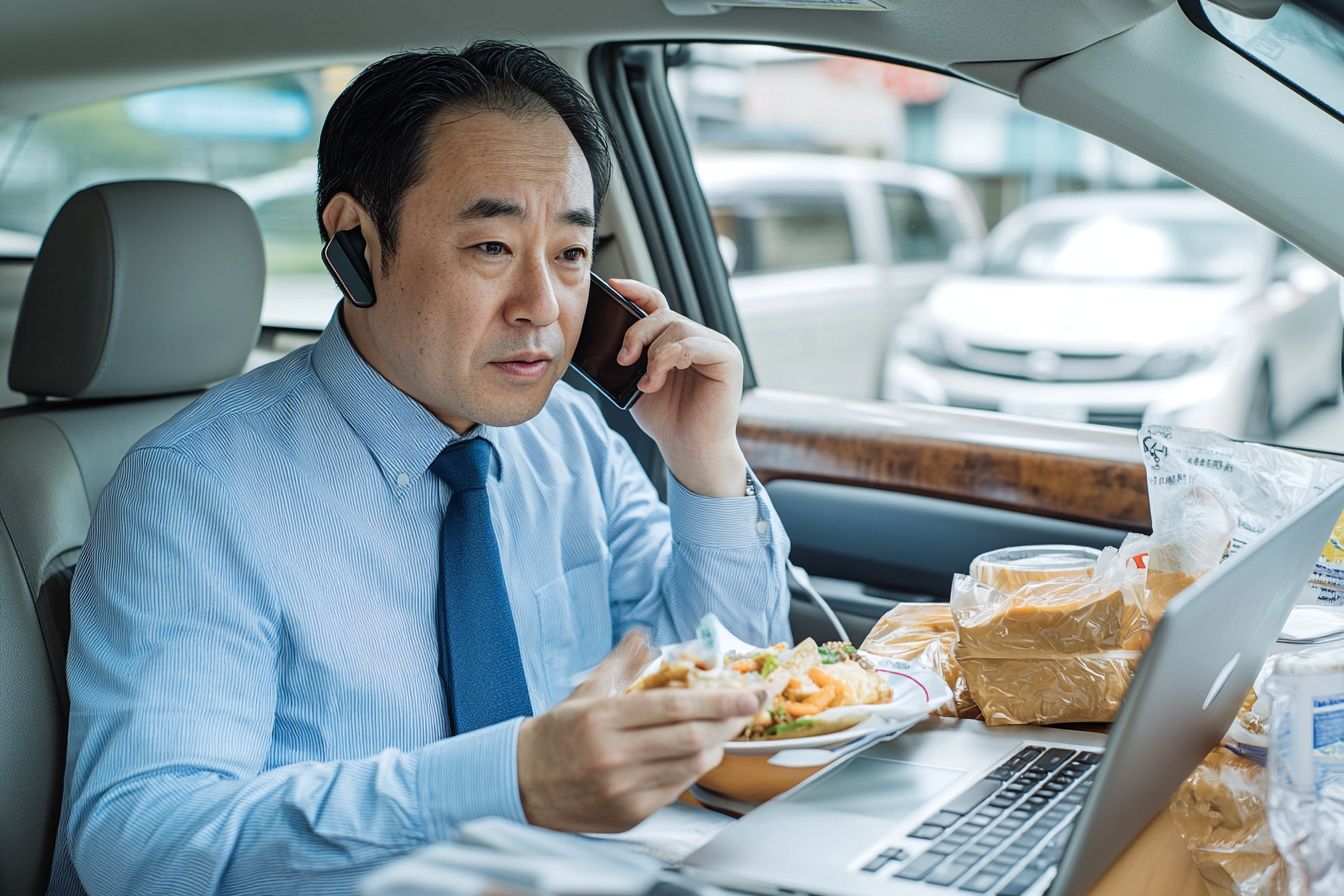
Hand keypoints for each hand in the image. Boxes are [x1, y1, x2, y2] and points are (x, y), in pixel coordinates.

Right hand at [516, 630, 759, 831]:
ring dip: (717, 744)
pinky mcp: (629, 813)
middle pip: (690, 737)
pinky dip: (695, 769)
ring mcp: (622, 789)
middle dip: (730, 720)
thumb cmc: (556, 736)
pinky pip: (677, 789)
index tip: (747, 692)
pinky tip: (698, 753)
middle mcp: (613, 755)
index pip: (673, 707)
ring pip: (690, 765)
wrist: (521, 783)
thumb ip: (621, 665)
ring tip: (725, 727)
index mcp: (602, 719)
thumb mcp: (585, 692)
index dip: (718, 699)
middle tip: (751, 705)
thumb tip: (642, 637)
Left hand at [607, 278, 746, 497]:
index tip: (613, 286)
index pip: (657, 303)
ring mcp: (716, 346)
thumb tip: (605, 332)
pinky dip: (668, 359)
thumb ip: (631, 355)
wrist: (687, 450)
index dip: (636, 291)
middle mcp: (700, 338)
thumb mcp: (637, 380)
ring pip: (675, 327)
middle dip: (636, 334)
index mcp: (679, 340)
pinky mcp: (727, 358)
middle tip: (623, 360)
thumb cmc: (665, 419)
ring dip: (652, 354)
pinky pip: (692, 343)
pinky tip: (657, 380)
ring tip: (647, 383)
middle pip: (663, 315)